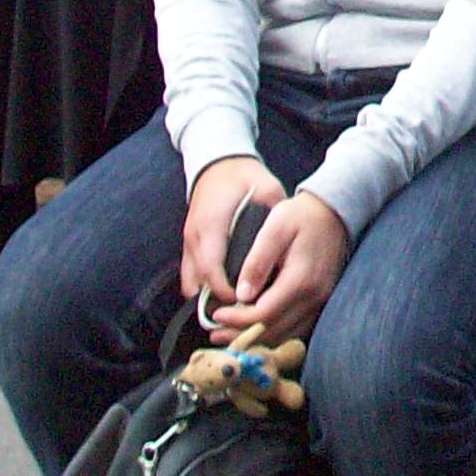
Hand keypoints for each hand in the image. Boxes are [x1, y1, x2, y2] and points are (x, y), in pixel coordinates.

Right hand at [181, 154, 286, 306]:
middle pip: (197, 283)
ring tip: (238, 309)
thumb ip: (276, 213)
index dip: (227, 291)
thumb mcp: (266, 187)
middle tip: (246, 313)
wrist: (217, 163)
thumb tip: (289, 237)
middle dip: (219, 302)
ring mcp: (187, 243)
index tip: (247, 303)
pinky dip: (204, 290)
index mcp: (211, 224)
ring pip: (190, 284)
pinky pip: (190, 277)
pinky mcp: (188, 246)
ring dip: (210, 299)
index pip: (212, 268)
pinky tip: (227, 296)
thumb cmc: (243, 176)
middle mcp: (194, 237)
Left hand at [226, 192, 349, 345]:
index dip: (236, 320)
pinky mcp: (322, 300)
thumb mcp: (275, 228)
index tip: (215, 316)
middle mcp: (314, 297)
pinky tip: (257, 329)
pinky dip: (275, 334)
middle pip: (274, 331)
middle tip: (215, 333)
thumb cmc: (302, 215)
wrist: (335, 211)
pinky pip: (297, 329)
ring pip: (286, 335)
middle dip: (241, 335)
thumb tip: (241, 295)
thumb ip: (258, 261)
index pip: (263, 314)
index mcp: (300, 280)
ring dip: (257, 339)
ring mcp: (320, 301)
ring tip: (230, 335)